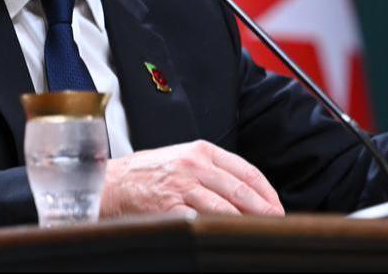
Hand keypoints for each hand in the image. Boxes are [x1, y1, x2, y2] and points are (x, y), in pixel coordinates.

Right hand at [99, 140, 284, 218]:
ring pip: (226, 207)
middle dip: (264, 209)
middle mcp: (194, 166)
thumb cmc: (146, 174)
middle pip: (240, 189)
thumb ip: (211, 170)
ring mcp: (182, 187)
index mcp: (201, 151)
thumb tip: (245, 192)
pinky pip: (201, 221)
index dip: (266, 191)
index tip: (276, 206)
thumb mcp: (181, 159)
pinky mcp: (169, 208)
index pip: (246, 170)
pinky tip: (227, 237)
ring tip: (258, 232)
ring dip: (246, 222)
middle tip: (277, 223)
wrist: (110, 183)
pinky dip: (218, 229)